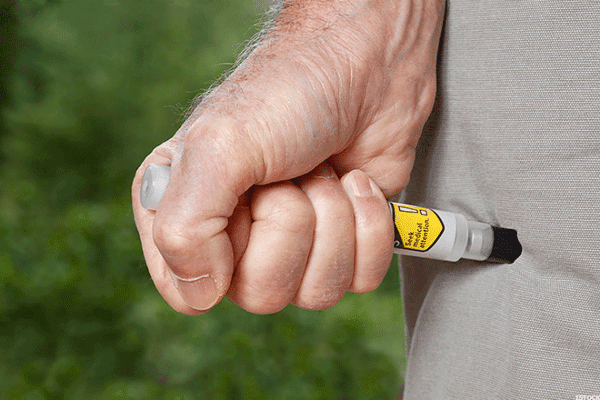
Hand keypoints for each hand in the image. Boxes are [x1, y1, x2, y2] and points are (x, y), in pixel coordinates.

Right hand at [132, 0, 444, 314]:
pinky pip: (359, 279)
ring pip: (315, 292)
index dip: (223, 255)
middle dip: (291, 225)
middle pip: (262, 294)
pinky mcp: (343, 244)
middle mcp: (234, 237)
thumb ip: (187, 227)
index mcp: (184, 213)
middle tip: (290, 174)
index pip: (188, 289)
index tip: (244, 200)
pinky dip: (368, 227)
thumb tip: (198, 296)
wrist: (369, 65)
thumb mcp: (220, 147)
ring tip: (323, 171)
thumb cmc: (289, 92)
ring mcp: (293, 245)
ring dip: (333, 222)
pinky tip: (355, 183)